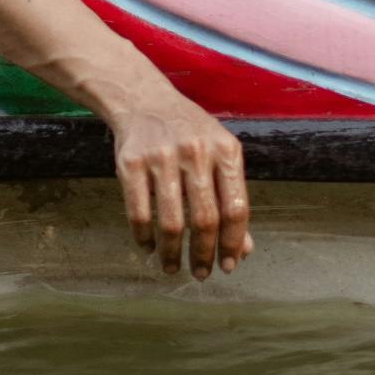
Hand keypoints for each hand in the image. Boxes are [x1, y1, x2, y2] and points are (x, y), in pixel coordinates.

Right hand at [111, 85, 252, 278]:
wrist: (145, 100)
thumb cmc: (190, 133)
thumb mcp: (220, 155)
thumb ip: (232, 198)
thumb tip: (244, 248)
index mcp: (226, 151)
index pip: (236, 207)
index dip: (234, 242)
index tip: (229, 265)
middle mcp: (196, 153)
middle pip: (205, 219)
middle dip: (204, 254)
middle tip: (201, 273)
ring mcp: (162, 157)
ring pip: (171, 222)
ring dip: (172, 253)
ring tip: (172, 267)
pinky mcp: (131, 163)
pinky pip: (138, 212)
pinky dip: (144, 237)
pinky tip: (148, 248)